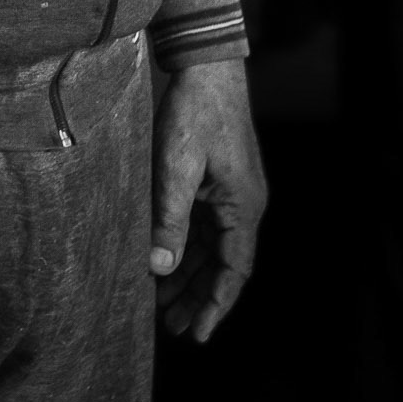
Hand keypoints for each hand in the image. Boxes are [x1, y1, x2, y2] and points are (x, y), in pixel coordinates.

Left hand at [150, 57, 266, 342]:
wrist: (205, 66)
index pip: (233, 270)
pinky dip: (184, 246)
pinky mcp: (216, 182)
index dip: (215, 304)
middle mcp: (243, 206)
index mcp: (243, 207)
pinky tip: (163, 260)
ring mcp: (231, 194)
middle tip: (172, 328)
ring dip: (189, 274)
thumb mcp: (176, 166)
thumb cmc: (194, 113)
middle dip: (198, 297)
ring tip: (163, 305)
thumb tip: (160, 266)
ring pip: (210, 247)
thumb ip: (169, 217)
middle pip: (222, 264)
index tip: (198, 335)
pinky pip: (202, 225)